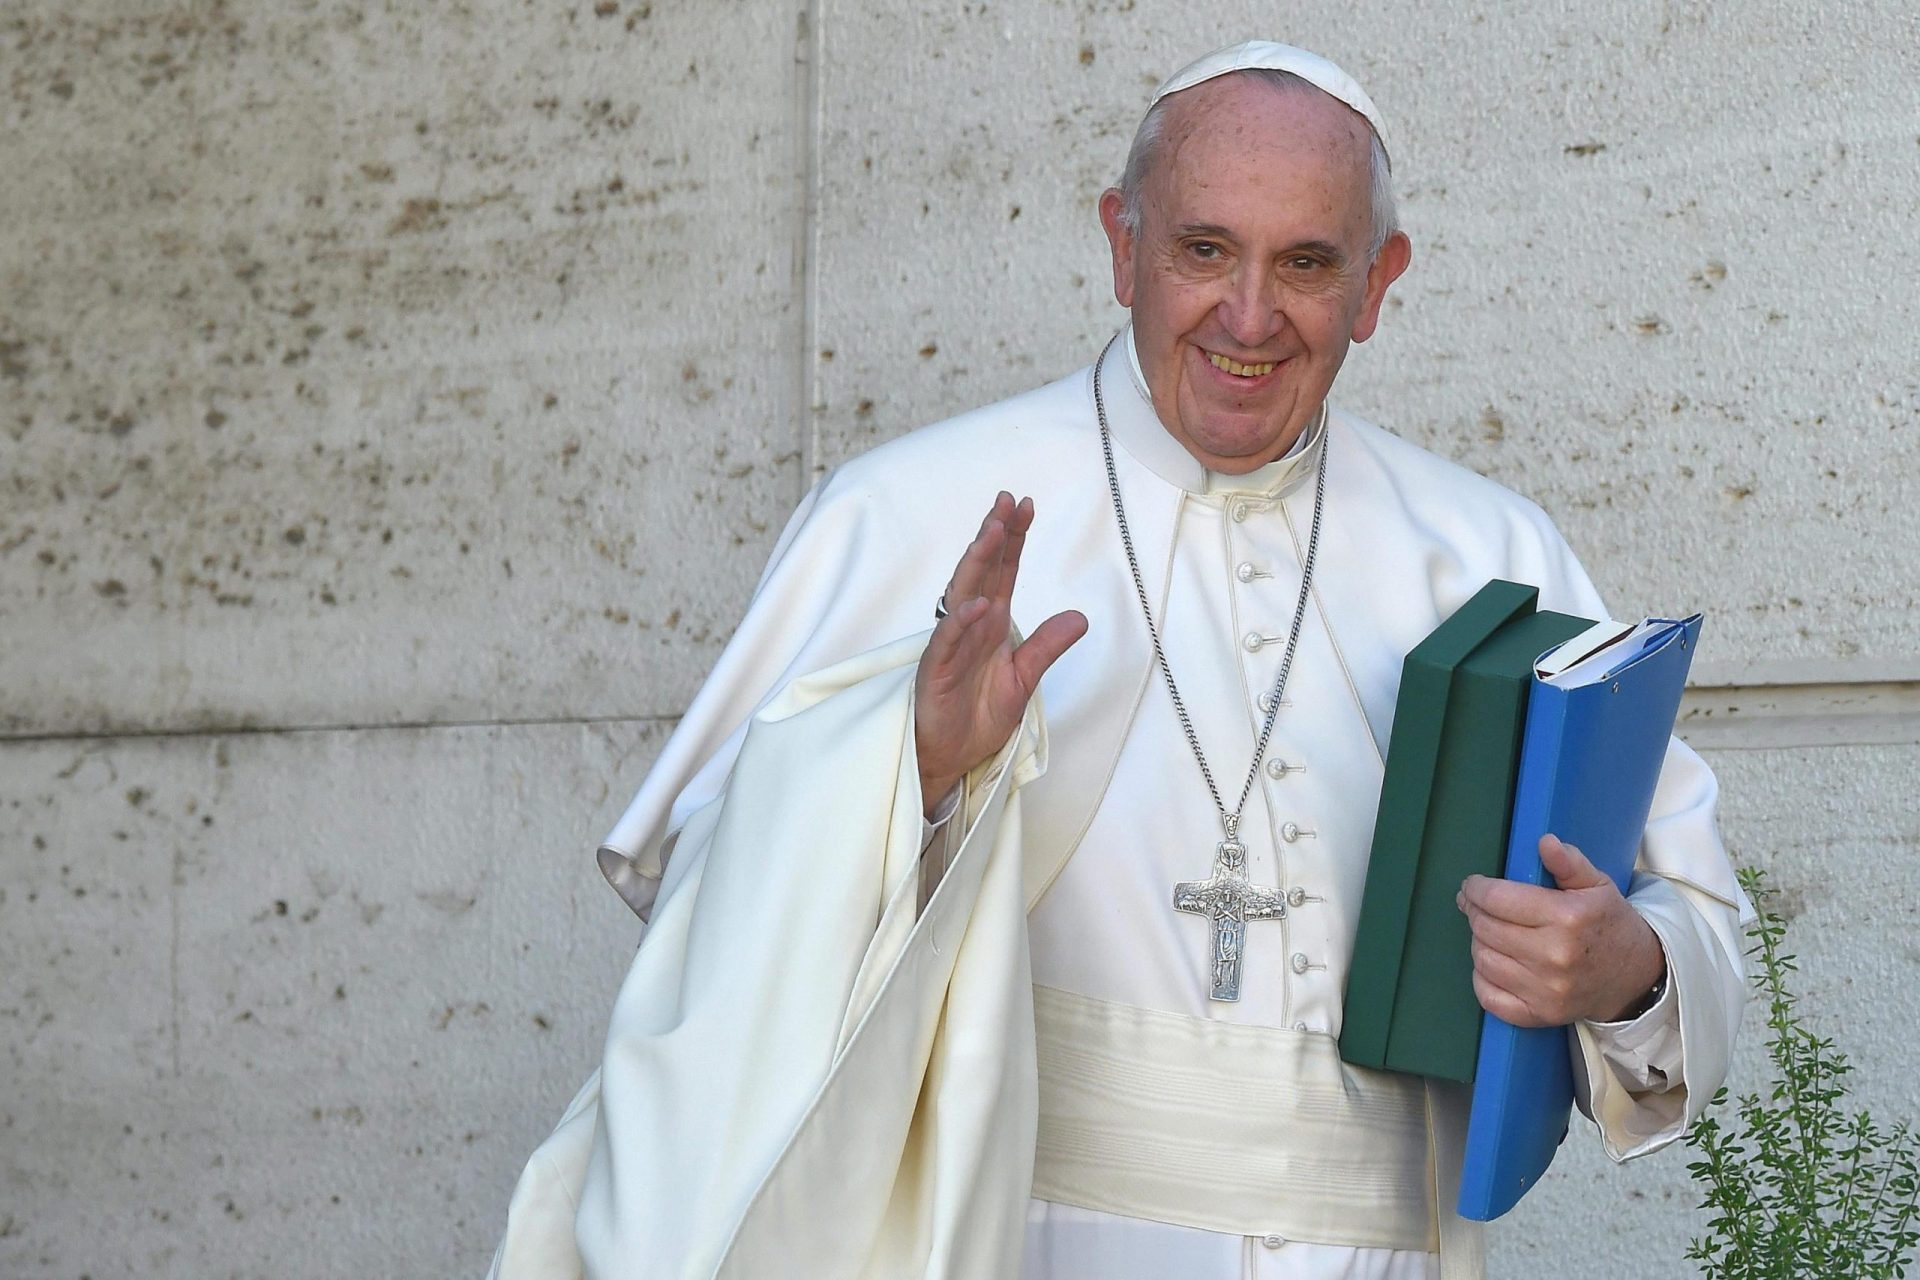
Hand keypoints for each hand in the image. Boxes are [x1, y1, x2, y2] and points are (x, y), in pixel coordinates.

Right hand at [915, 492, 1086, 818]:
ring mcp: (950, 646)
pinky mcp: (936, 672)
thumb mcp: (1024, 679)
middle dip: (993, 536)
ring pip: (962, 597)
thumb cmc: (978, 715)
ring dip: (976, 565)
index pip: (1003, 572)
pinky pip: (948, 642)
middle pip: (982, 573)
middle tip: (1005, 502)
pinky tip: (978, 605)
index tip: (1024, 505)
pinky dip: (962, 623)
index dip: (1013, 539)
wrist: (950, 757)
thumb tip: (1080, 617)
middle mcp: (970, 626)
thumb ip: (1047, 646)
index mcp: (991, 624)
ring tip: (991, 534)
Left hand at [1456, 834, 1666, 1025]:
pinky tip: (1492, 962)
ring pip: (1483, 959)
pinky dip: (1481, 978)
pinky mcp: (1541, 1015)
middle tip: (1476, 904)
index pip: (1498, 899)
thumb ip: (1569, 863)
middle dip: (1474, 911)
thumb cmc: (1610, 924)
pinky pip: (1489, 997)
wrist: (1636, 977)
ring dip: (1478, 941)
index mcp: (1567, 918)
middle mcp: (1554, 956)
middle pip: (1485, 928)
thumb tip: (1544, 841)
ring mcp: (1546, 990)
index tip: (1473, 885)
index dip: (1476, 889)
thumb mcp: (1598, 885)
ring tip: (1489, 930)